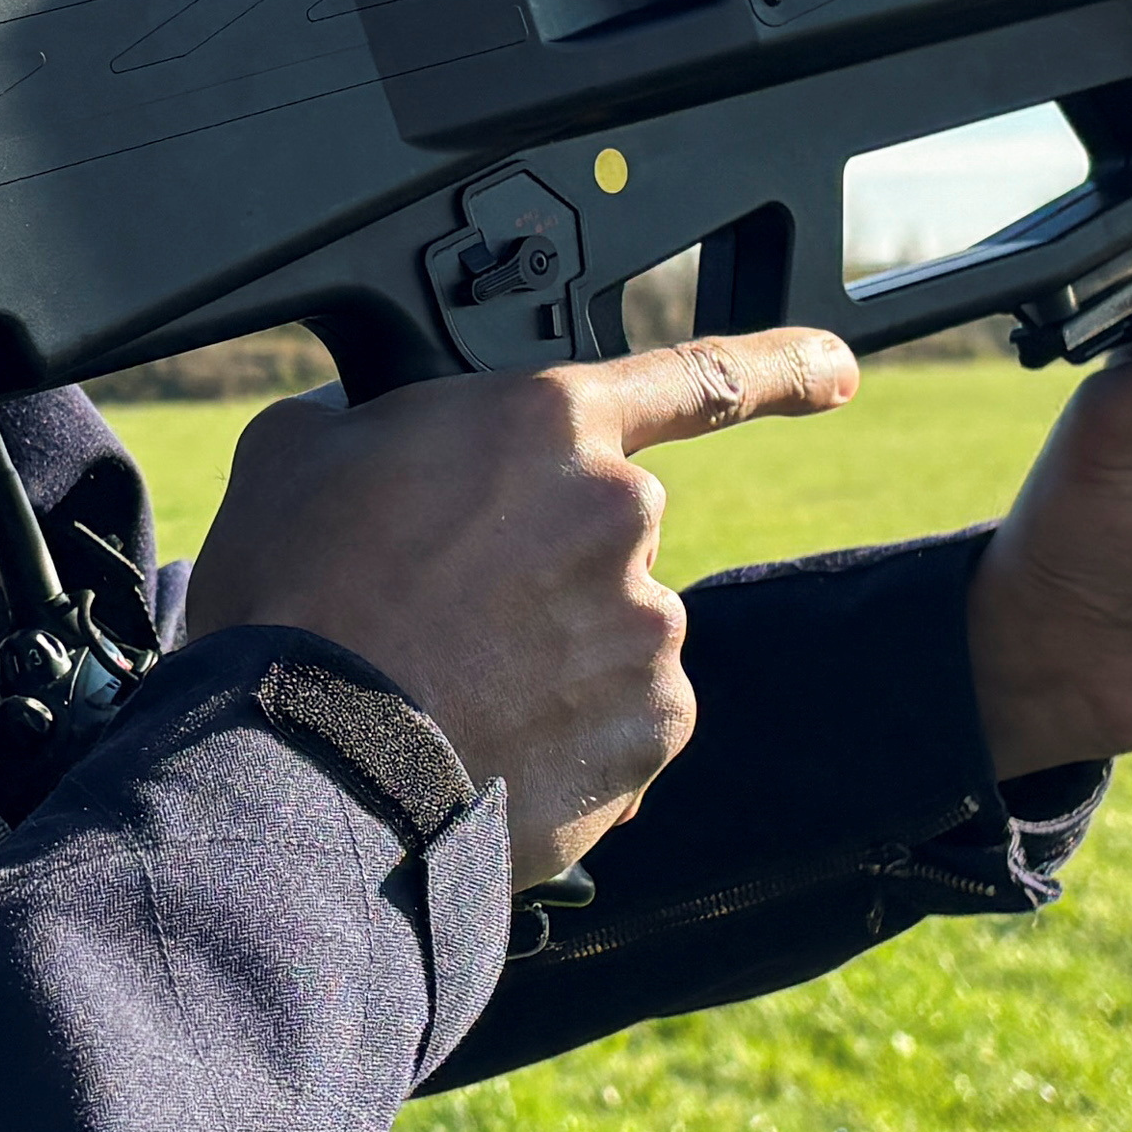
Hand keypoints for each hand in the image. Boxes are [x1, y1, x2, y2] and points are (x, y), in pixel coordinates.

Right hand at [185, 330, 860, 886]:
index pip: (696, 374)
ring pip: (614, 633)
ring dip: (555, 657)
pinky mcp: (651, 731)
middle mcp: (620, 514)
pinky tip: (489, 747)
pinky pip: (624, 725)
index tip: (839, 367)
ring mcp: (647, 628)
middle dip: (548, 565)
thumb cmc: (292, 603)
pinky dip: (572, 739)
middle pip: (608, 530)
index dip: (782, 366)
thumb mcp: (294, 454)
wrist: (305, 765)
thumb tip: (365, 439)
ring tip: (451, 692)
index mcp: (544, 423)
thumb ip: (369, 423)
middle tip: (450, 612)